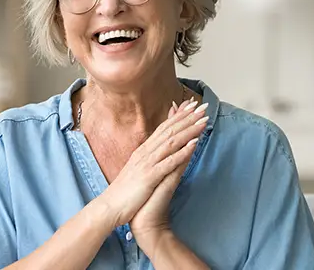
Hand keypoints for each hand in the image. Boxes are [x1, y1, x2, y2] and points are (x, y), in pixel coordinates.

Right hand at [97, 98, 207, 227]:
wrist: (110, 207)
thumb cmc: (125, 192)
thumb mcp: (137, 170)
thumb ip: (149, 157)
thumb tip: (158, 149)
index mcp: (143, 151)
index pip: (163, 128)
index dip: (179, 116)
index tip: (192, 105)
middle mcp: (145, 153)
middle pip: (169, 130)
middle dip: (187, 118)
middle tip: (203, 107)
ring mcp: (147, 163)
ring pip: (171, 142)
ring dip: (189, 130)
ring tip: (203, 120)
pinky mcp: (149, 176)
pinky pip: (169, 162)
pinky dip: (182, 151)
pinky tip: (194, 144)